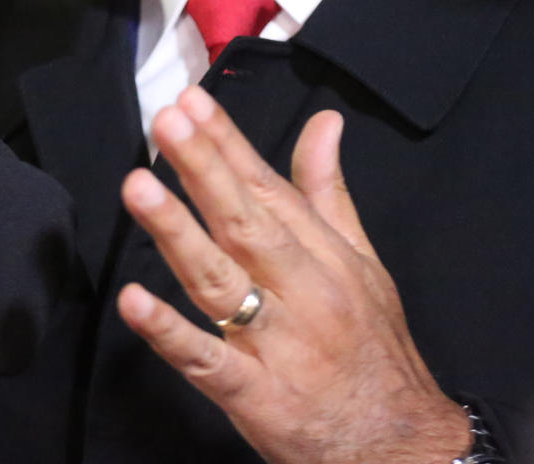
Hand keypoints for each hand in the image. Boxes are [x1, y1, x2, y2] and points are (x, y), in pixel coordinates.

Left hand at [117, 87, 470, 463]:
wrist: (399, 444)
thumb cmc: (374, 348)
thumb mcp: (364, 263)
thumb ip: (328, 192)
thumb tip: (325, 123)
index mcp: (323, 257)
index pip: (267, 188)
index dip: (227, 144)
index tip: (192, 104)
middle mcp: (300, 293)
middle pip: (244, 223)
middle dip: (203, 169)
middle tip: (167, 123)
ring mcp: (276, 345)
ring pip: (219, 281)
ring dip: (177, 233)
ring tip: (139, 189)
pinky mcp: (255, 397)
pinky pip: (206, 361)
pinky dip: (169, 332)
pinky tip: (133, 302)